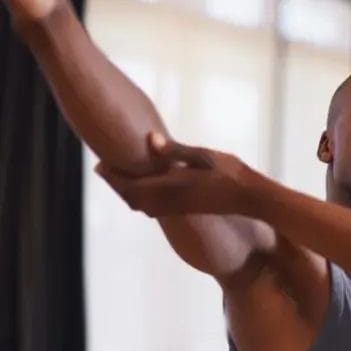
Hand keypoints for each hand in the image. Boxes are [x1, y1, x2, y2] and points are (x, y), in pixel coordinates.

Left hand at [95, 132, 251, 217]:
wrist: (250, 198)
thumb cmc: (232, 173)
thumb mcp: (205, 156)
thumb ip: (176, 150)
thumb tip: (149, 140)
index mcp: (172, 186)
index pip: (132, 185)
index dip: (113, 176)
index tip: (99, 164)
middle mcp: (171, 200)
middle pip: (132, 198)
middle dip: (116, 184)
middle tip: (104, 168)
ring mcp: (178, 208)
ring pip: (142, 206)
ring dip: (127, 193)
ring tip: (120, 176)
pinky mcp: (186, 210)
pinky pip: (153, 209)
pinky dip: (141, 198)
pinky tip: (145, 187)